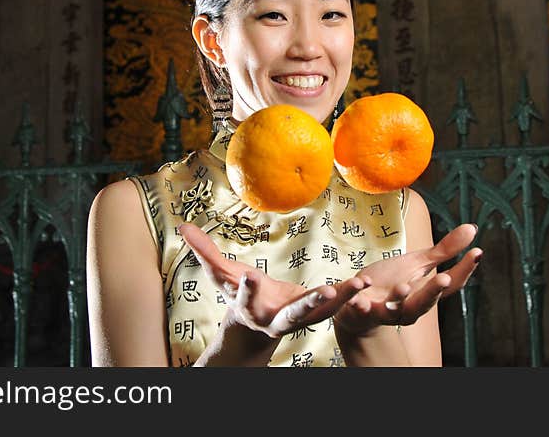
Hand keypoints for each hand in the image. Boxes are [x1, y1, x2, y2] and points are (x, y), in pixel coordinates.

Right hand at [179, 223, 366, 338]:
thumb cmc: (236, 290)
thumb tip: (181, 226)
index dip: (246, 290)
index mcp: (250, 308)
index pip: (245, 298)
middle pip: (294, 315)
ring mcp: (298, 319)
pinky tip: (366, 282)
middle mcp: (275, 319)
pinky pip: (334, 306)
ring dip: (342, 300)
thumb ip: (204, 251)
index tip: (250, 276)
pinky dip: (350, 296)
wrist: (254, 322)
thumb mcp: (220, 273)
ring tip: (360, 284)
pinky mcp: (314, 313)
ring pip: (322, 312)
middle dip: (310, 304)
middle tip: (327, 292)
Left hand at [334, 223, 481, 334]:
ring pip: (393, 311)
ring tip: (402, 287)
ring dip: (398, 299)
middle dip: (433, 292)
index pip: (450, 286)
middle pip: (424, 304)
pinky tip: (362, 283)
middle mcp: (408, 308)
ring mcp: (383, 311)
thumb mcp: (418, 264)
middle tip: (444, 278)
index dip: (464, 270)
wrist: (356, 308)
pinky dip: (358, 297)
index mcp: (424, 295)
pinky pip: (359, 307)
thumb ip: (443, 252)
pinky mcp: (359, 311)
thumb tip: (473, 228)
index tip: (477, 252)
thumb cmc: (391, 284)